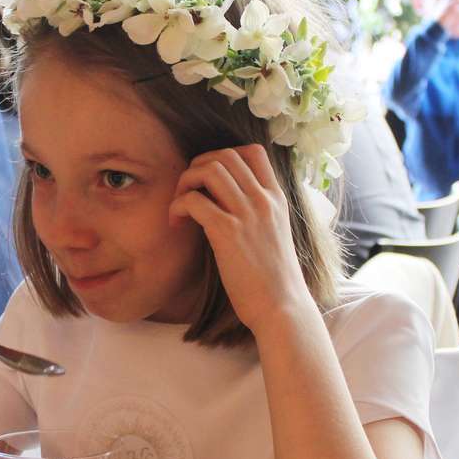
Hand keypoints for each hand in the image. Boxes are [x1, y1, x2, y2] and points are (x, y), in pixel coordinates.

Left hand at [167, 145, 310, 333]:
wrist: (281, 307)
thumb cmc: (272, 278)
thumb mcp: (274, 233)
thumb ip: (257, 212)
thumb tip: (226, 200)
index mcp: (276, 198)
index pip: (253, 152)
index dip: (223, 156)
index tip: (209, 180)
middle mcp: (263, 200)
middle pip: (224, 155)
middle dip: (197, 166)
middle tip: (187, 192)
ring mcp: (247, 214)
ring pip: (209, 170)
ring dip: (185, 182)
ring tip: (180, 207)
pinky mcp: (228, 232)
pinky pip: (194, 200)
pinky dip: (178, 206)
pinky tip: (177, 223)